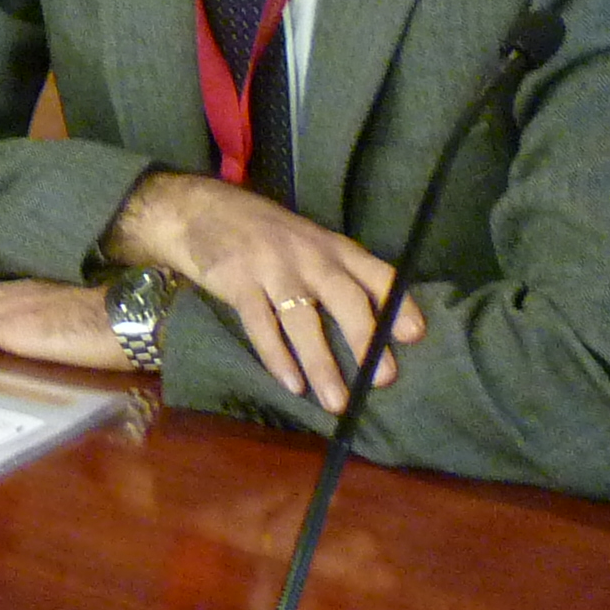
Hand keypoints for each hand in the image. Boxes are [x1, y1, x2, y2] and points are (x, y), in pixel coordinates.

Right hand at [103, 170, 420, 404]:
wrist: (194, 208)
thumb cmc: (260, 232)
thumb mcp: (306, 241)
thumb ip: (336, 272)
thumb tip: (373, 325)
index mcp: (332, 246)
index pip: (375, 273)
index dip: (397, 304)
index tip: (415, 335)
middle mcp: (307, 255)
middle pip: (344, 297)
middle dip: (364, 338)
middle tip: (382, 378)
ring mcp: (270, 267)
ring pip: (302, 319)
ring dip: (321, 364)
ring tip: (336, 401)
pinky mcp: (236, 282)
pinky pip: (261, 325)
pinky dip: (277, 358)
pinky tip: (291, 385)